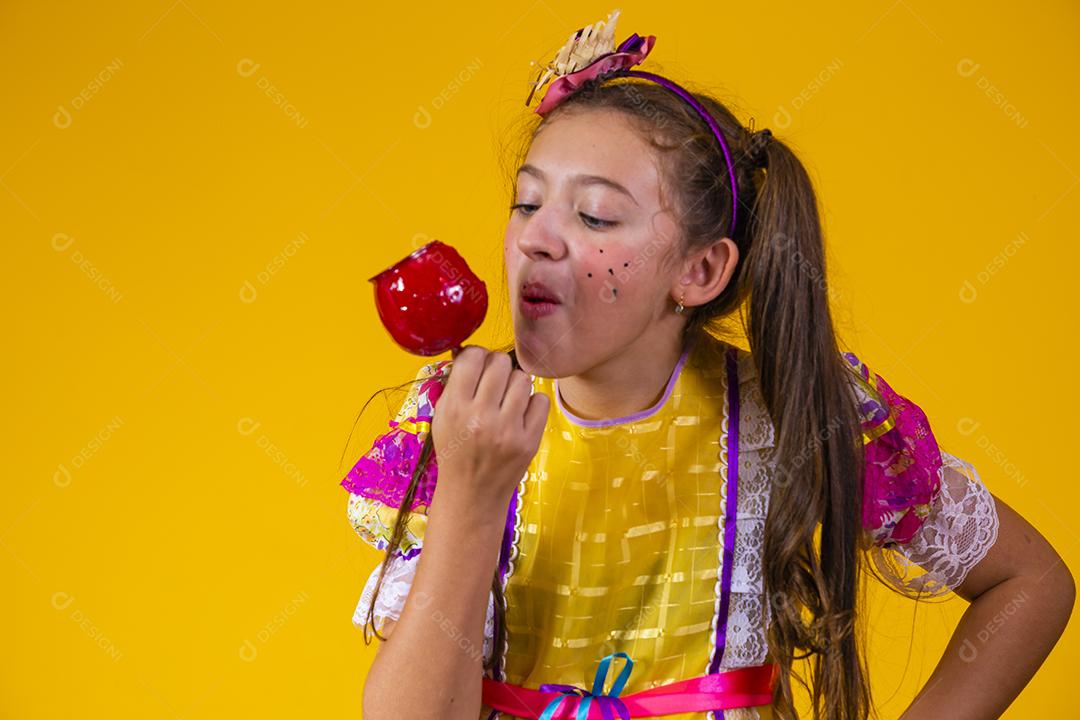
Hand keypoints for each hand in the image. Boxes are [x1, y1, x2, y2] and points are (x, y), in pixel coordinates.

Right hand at [430, 345, 548, 515]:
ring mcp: (508, 430)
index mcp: (454, 408)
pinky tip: (520, 414)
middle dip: (497, 367)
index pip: (472, 357)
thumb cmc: (456, 452)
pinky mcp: (529, 441)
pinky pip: (540, 400)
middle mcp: (481, 417)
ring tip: (507, 399)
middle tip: (494, 382)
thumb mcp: (442, 418)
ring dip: (515, 384)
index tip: (477, 366)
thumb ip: (455, 384)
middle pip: (500, 362)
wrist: (472, 496)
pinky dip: (532, 403)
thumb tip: (470, 351)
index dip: (476, 356)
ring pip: (523, 378)